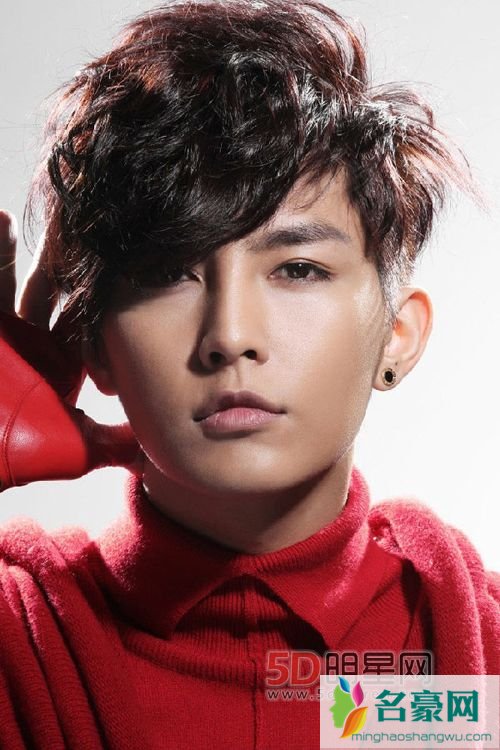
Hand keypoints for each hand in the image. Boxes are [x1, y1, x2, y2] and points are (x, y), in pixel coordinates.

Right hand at [0, 210, 142, 489]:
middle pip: (55, 287)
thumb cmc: (17, 456)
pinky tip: (1, 219)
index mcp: (59, 358)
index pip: (88, 317)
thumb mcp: (77, 447)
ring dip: (28, 247)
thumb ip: (114, 443)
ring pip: (16, 276)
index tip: (139, 254)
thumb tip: (153, 445)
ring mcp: (3, 328)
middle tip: (95, 218)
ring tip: (50, 212)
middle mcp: (31, 336)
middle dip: (71, 257)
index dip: (109, 289)